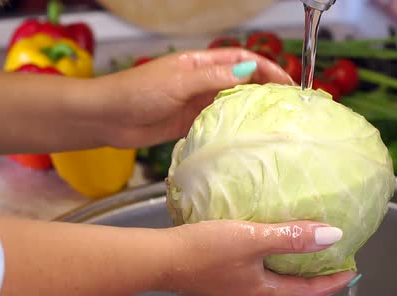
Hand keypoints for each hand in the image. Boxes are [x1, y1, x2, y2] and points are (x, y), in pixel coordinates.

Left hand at [89, 48, 293, 148]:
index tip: (287, 82)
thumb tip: (249, 72)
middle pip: (241, 80)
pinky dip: (232, 126)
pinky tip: (246, 135)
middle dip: (265, 88)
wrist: (108, 117)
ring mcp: (196, 102)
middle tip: (288, 105)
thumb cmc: (137, 92)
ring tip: (274, 121)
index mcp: (200, 63)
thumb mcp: (179, 82)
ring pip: (231, 102)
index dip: (266, 68)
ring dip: (251, 109)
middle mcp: (202, 81)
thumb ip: (214, 78)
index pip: (242, 59)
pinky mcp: (190, 122)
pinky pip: (217, 122)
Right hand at [160, 220, 354, 295]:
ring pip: (267, 281)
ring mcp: (229, 291)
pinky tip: (257, 246)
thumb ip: (291, 236)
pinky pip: (248, 273)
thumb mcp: (252, 238)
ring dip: (286, 269)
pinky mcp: (215, 280)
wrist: (158, 259)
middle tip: (329, 260)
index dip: (332, 283)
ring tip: (297, 249)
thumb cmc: (203, 250)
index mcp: (260, 290)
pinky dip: (264, 263)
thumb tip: (332, 236)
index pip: (307, 293)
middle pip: (288, 289)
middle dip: (311, 277)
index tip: (351, 272)